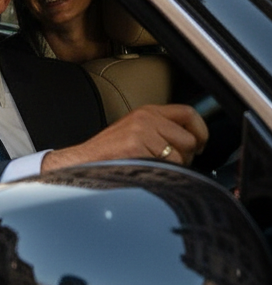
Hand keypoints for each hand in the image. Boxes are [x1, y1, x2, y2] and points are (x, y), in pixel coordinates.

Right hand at [42, 104, 207, 171]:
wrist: (83, 161)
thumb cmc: (110, 153)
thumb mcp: (136, 131)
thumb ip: (161, 129)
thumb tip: (192, 140)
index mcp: (147, 111)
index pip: (189, 113)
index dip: (201, 131)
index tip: (199, 145)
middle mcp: (145, 117)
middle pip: (190, 138)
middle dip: (187, 156)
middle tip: (172, 162)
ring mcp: (141, 131)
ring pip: (181, 155)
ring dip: (174, 167)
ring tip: (155, 167)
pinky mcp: (136, 146)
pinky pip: (168, 165)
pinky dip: (161, 173)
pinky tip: (145, 170)